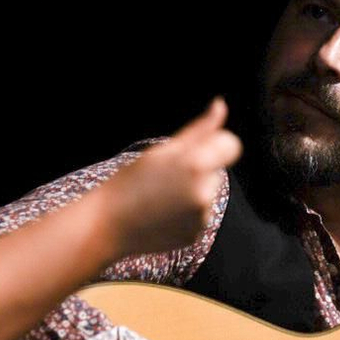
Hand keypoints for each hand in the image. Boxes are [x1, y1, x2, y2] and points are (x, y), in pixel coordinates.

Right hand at [106, 98, 241, 256]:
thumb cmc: (130, 181)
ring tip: (160, 197)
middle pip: (217, 170)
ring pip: (208, 193)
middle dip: (199, 170)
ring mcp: (202, 217)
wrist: (107, 224)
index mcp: (196, 164)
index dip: (216, 145)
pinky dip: (186, 214)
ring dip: (193, 192)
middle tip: (166, 177)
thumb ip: (199, 129)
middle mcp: (204, 192)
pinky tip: (162, 214)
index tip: (197, 150)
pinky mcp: (196, 235)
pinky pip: (200, 215)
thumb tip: (220, 105)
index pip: (231, 145)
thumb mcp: (162, 150)